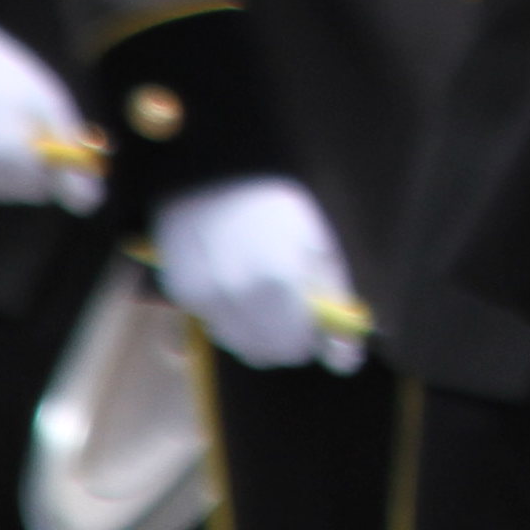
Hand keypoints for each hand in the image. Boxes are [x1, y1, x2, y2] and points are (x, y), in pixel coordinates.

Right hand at [0, 14, 102, 213]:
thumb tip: (91, 202)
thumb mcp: (48, 105)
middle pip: (22, 192)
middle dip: (32, 168)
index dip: (54, 162)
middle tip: (25, 129)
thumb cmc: (2, 77)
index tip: (51, 138)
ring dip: (7, 167)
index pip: (44, 185)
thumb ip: (70, 155)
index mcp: (4, 153)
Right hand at [156, 176, 365, 372]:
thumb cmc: (278, 206)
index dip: (312, 337)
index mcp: (276, 282)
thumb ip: (335, 300)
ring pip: (237, 343)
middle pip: (265, 351)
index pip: (296, 344)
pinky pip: (213, 324)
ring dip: (257, 330)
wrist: (218, 174)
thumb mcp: (320, 243)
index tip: (318, 326)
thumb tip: (347, 355)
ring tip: (265, 288)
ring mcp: (204, 296)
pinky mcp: (183, 292)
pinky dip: (230, 316)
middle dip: (286, 337)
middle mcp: (235, 296)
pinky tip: (238, 284)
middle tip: (294, 308)